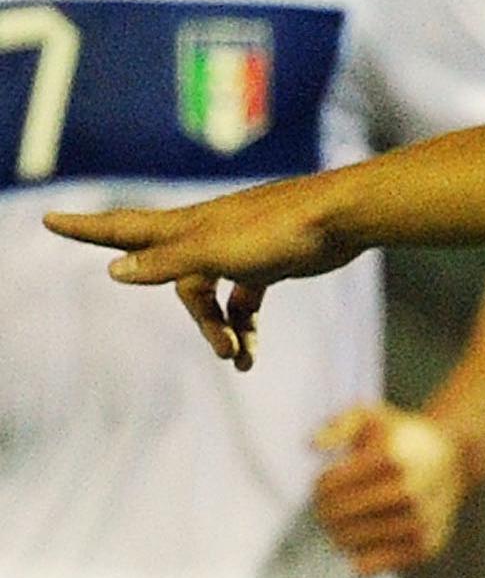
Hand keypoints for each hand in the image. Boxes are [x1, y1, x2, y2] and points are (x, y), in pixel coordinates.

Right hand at [44, 180, 360, 370]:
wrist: (342, 218)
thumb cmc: (278, 229)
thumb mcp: (215, 251)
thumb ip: (167, 263)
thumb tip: (115, 270)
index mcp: (185, 227)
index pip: (124, 228)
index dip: (86, 228)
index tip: (50, 220)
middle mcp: (206, 234)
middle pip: (177, 279)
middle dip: (197, 316)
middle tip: (222, 348)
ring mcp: (238, 247)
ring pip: (212, 296)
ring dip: (223, 329)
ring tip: (243, 359)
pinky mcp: (267, 260)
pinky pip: (243, 297)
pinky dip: (245, 322)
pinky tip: (254, 348)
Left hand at [311, 404, 471, 575]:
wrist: (455, 457)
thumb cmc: (401, 437)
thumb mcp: (371, 417)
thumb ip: (339, 425)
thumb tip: (312, 446)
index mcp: (392, 457)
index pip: (330, 486)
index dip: (319, 486)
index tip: (322, 484)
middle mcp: (410, 490)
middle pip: (339, 515)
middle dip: (324, 513)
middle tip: (325, 509)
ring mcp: (420, 520)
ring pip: (355, 541)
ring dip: (340, 535)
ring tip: (340, 525)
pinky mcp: (428, 545)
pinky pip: (379, 564)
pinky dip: (362, 558)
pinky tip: (361, 542)